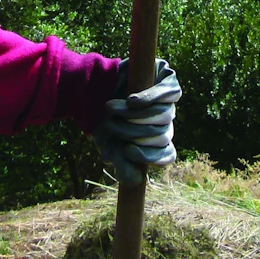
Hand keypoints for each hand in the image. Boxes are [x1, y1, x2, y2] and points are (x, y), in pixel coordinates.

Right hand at [91, 58, 179, 186]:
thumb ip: (122, 165)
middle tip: (110, 124)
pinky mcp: (167, 78)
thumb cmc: (102, 121)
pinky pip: (169, 92)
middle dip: (132, 132)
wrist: (90, 89)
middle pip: (162, 134)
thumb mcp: (109, 147)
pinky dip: (149, 98)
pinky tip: (132, 101)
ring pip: (163, 114)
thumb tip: (135, 181)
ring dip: (133, 114)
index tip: (127, 151)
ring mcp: (168, 100)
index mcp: (156, 140)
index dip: (150, 156)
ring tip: (111, 108)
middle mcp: (165, 121)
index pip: (167, 155)